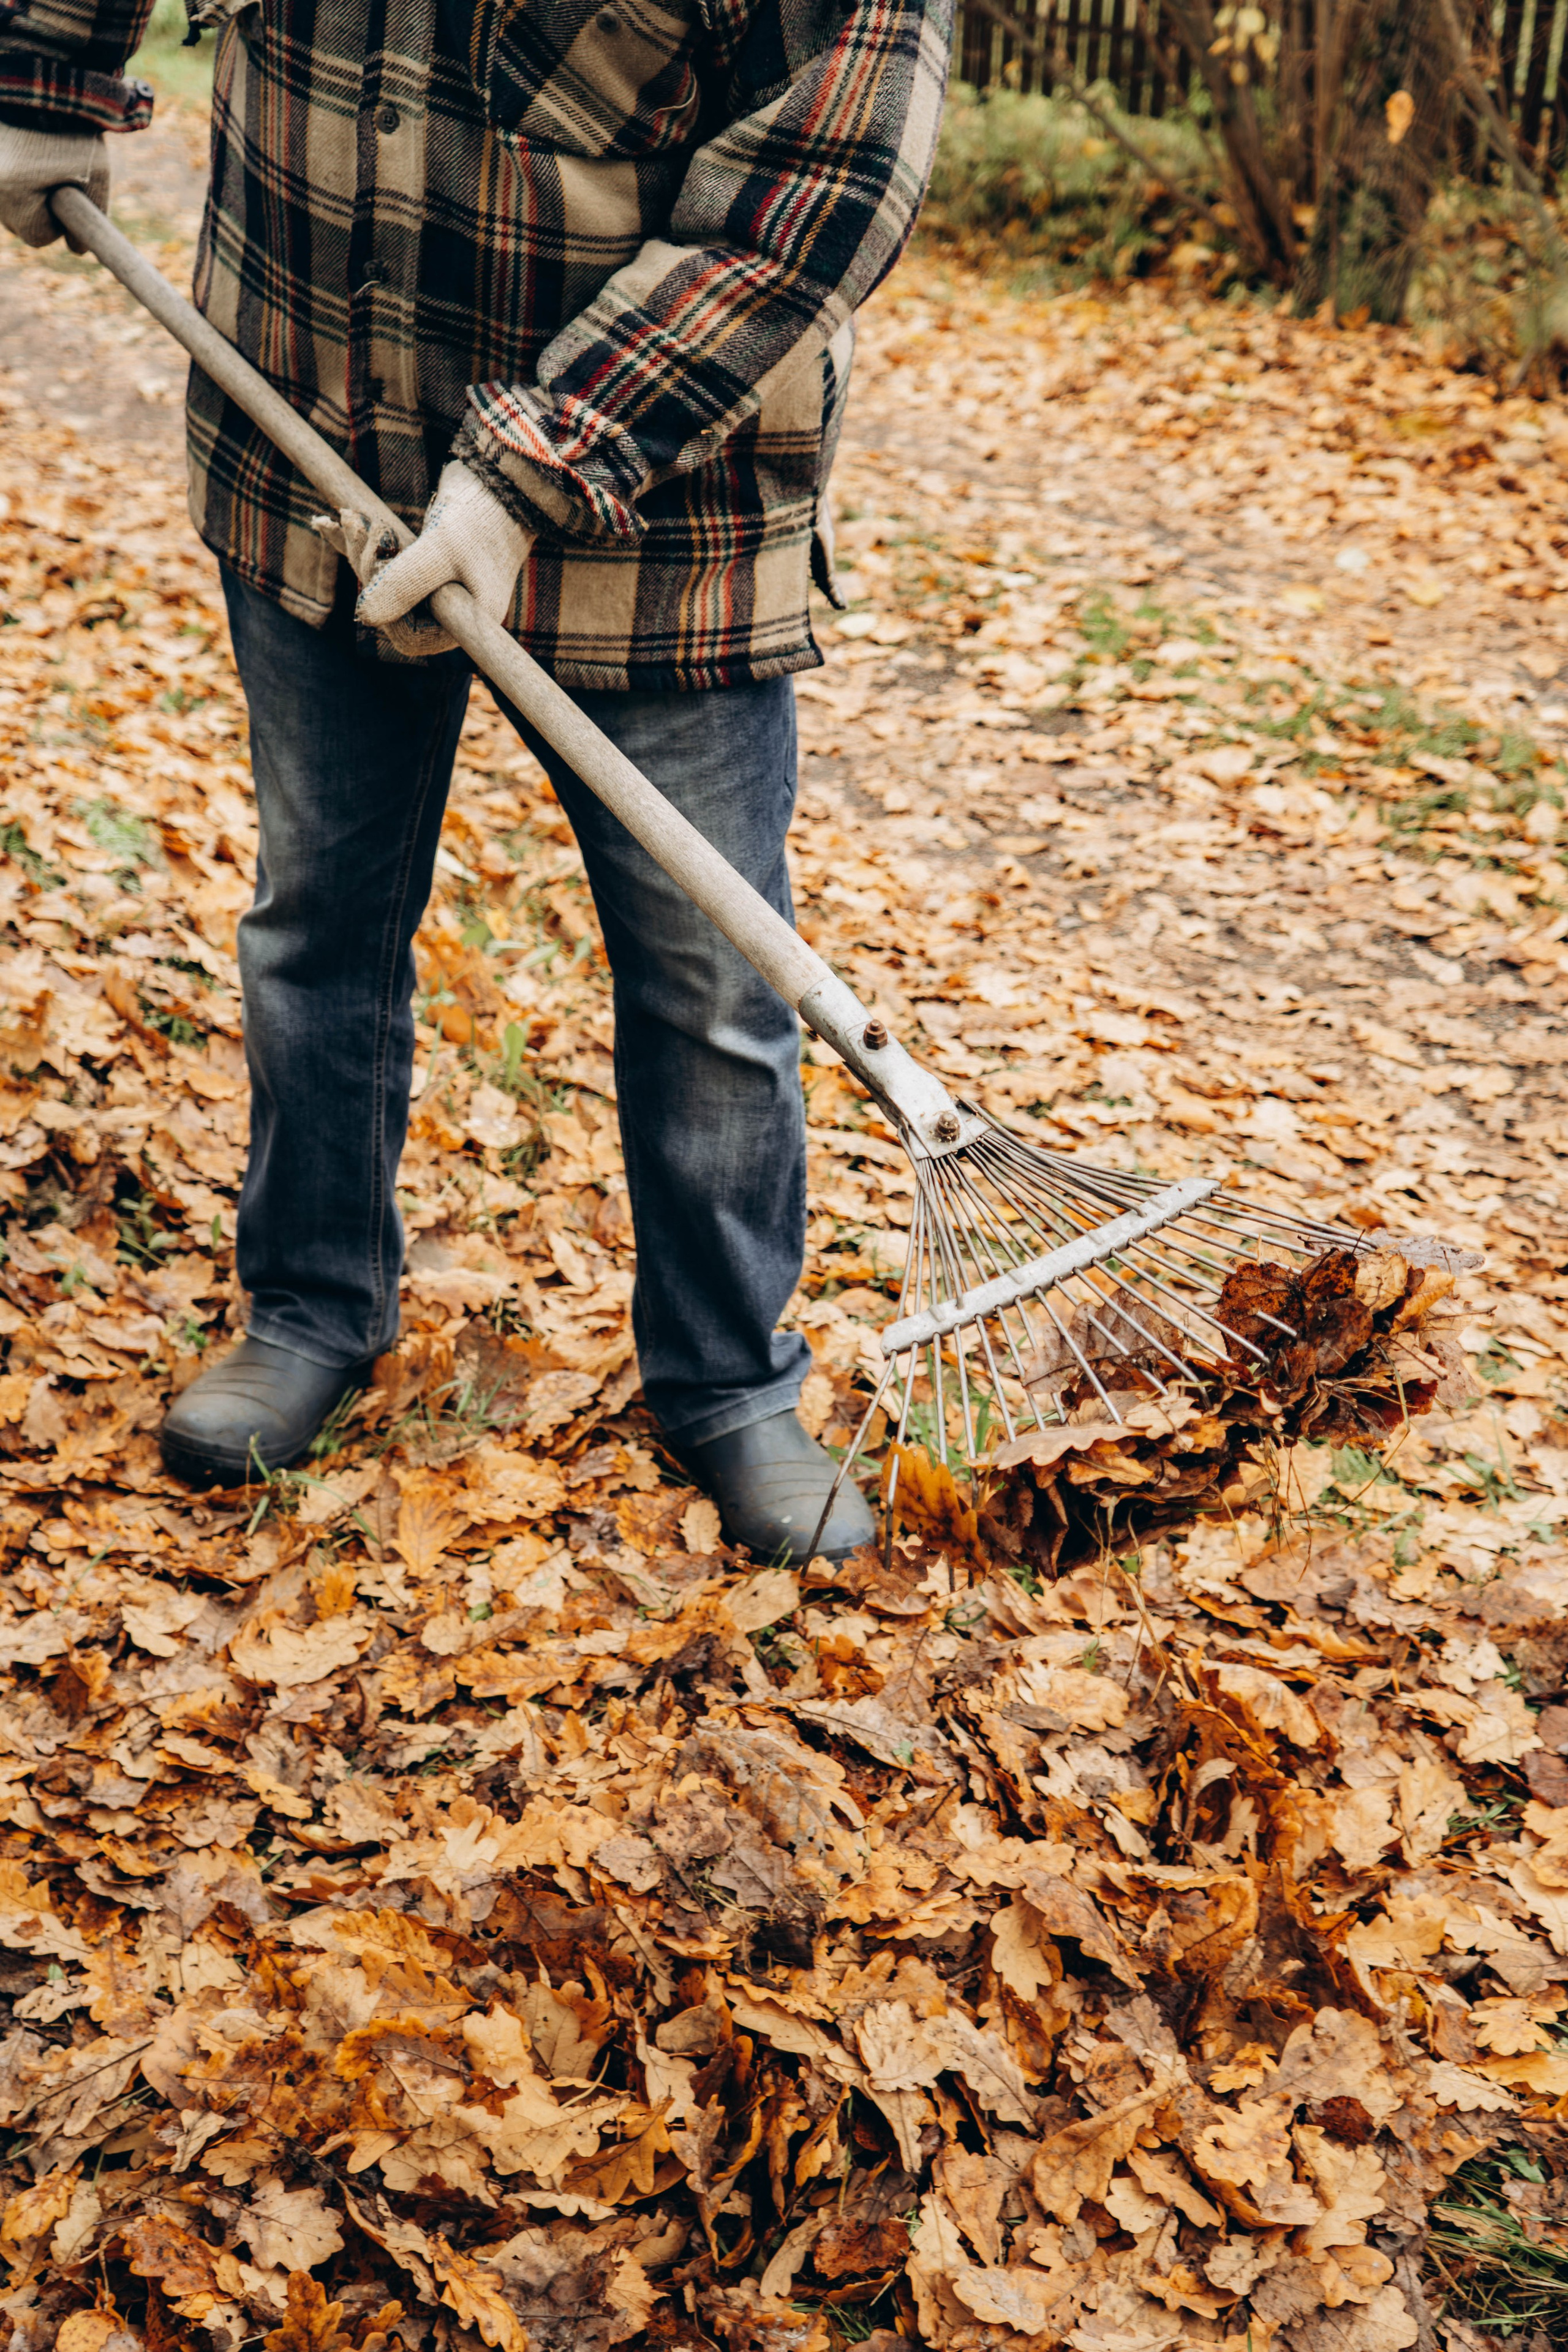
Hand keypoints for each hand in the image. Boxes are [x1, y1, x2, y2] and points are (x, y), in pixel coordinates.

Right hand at [0, 124, 108, 252]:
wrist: (43, 77)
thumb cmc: (74, 130)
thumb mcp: (96, 176)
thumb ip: (92, 219)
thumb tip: (77, 250)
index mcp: (15, 193)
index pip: (37, 237)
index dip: (56, 224)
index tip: (66, 202)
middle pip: (15, 222)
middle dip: (36, 209)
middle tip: (54, 182)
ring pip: (6, 201)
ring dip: (23, 192)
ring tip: (40, 163)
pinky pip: (2, 179)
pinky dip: (13, 173)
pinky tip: (26, 156)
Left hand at [355, 461, 531, 655]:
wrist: (503, 474)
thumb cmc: (480, 516)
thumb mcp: (441, 550)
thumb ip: (403, 584)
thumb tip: (361, 616)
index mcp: (467, 620)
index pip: (410, 638)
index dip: (384, 611)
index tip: (377, 566)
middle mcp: (453, 607)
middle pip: (392, 608)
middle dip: (368, 569)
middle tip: (358, 525)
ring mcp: (438, 582)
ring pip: (383, 581)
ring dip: (359, 550)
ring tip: (349, 516)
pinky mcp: (424, 555)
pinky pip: (384, 558)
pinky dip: (356, 541)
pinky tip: (326, 522)